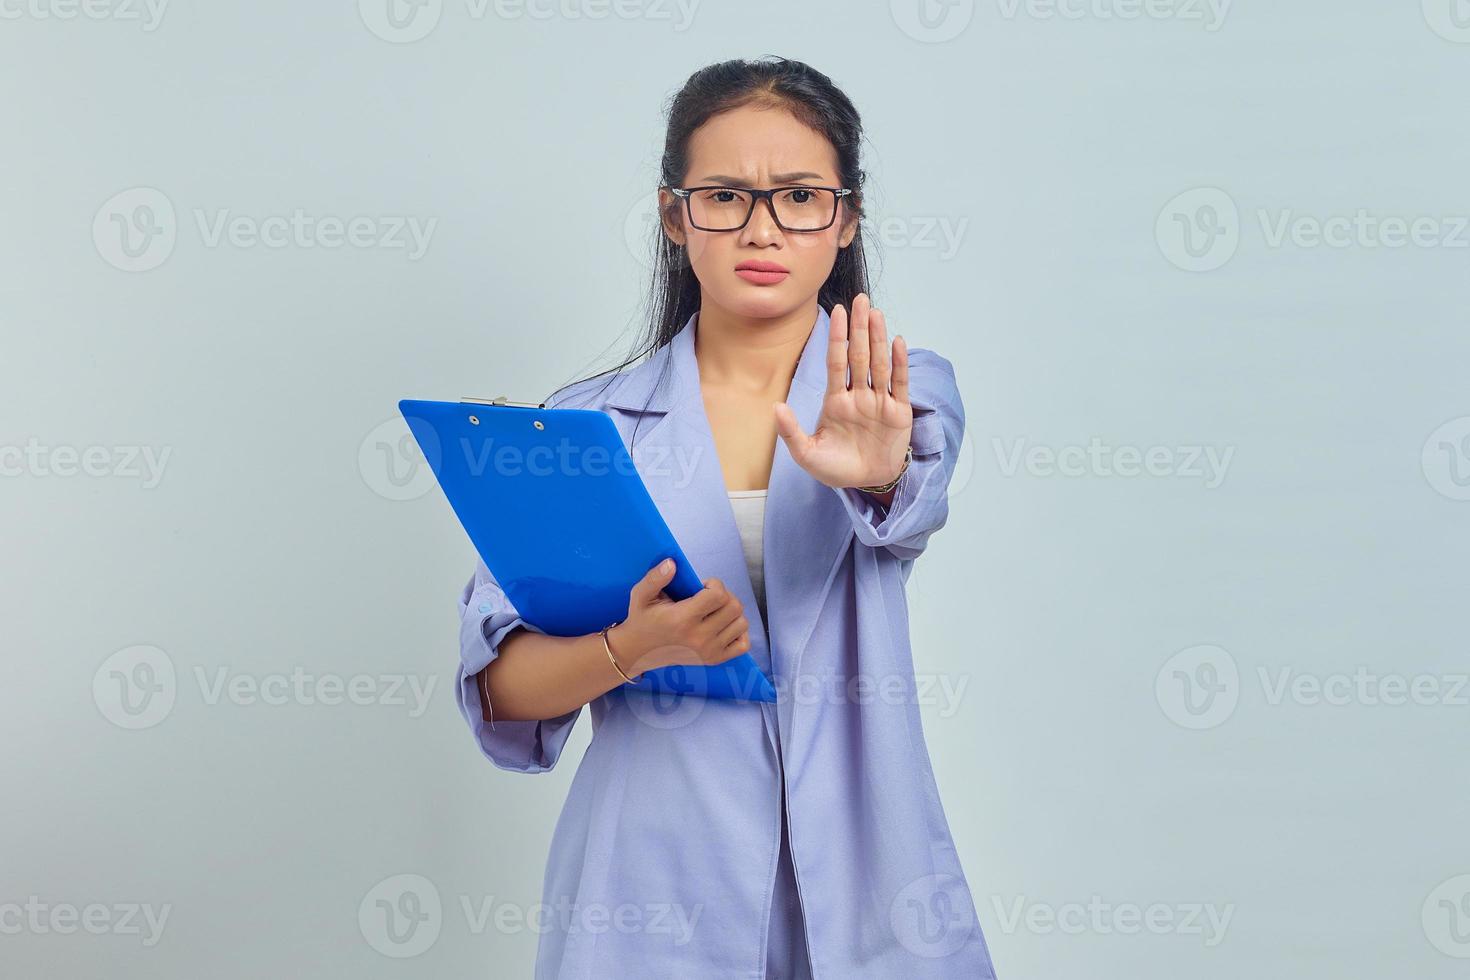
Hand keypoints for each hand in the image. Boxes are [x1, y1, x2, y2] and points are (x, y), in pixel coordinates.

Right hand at [608, 559, 749, 674]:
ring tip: (714, 611)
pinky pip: (743, 644)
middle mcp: (699, 638)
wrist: (638, 652)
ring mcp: (709, 651)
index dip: (714, 584)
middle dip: (724, 596)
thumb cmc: (642, 620)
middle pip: (734, 607)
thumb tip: (672, 563)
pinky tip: (722, 626)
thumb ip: (655, 578)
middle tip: (708, 597)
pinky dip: (737, 632)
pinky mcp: (714, 660)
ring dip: (731, 613)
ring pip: (741, 623)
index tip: (702, 586)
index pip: (719, 595)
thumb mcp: (640, 595)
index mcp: (683, 619)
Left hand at [773, 293, 911, 489]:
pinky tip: (897, 342)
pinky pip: (898, 383)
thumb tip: (776, 408)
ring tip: (876, 314)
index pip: (836, 362)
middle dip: (859, 328)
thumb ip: (791, 432)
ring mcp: (879, 402)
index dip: (836, 338)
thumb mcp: (806, 454)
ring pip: (879, 364)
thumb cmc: (836, 469)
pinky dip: (898, 363)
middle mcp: (858, 396)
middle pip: (859, 355)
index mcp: (836, 401)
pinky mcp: (899, 412)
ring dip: (878, 338)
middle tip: (860, 300)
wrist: (866, 485)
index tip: (836, 313)